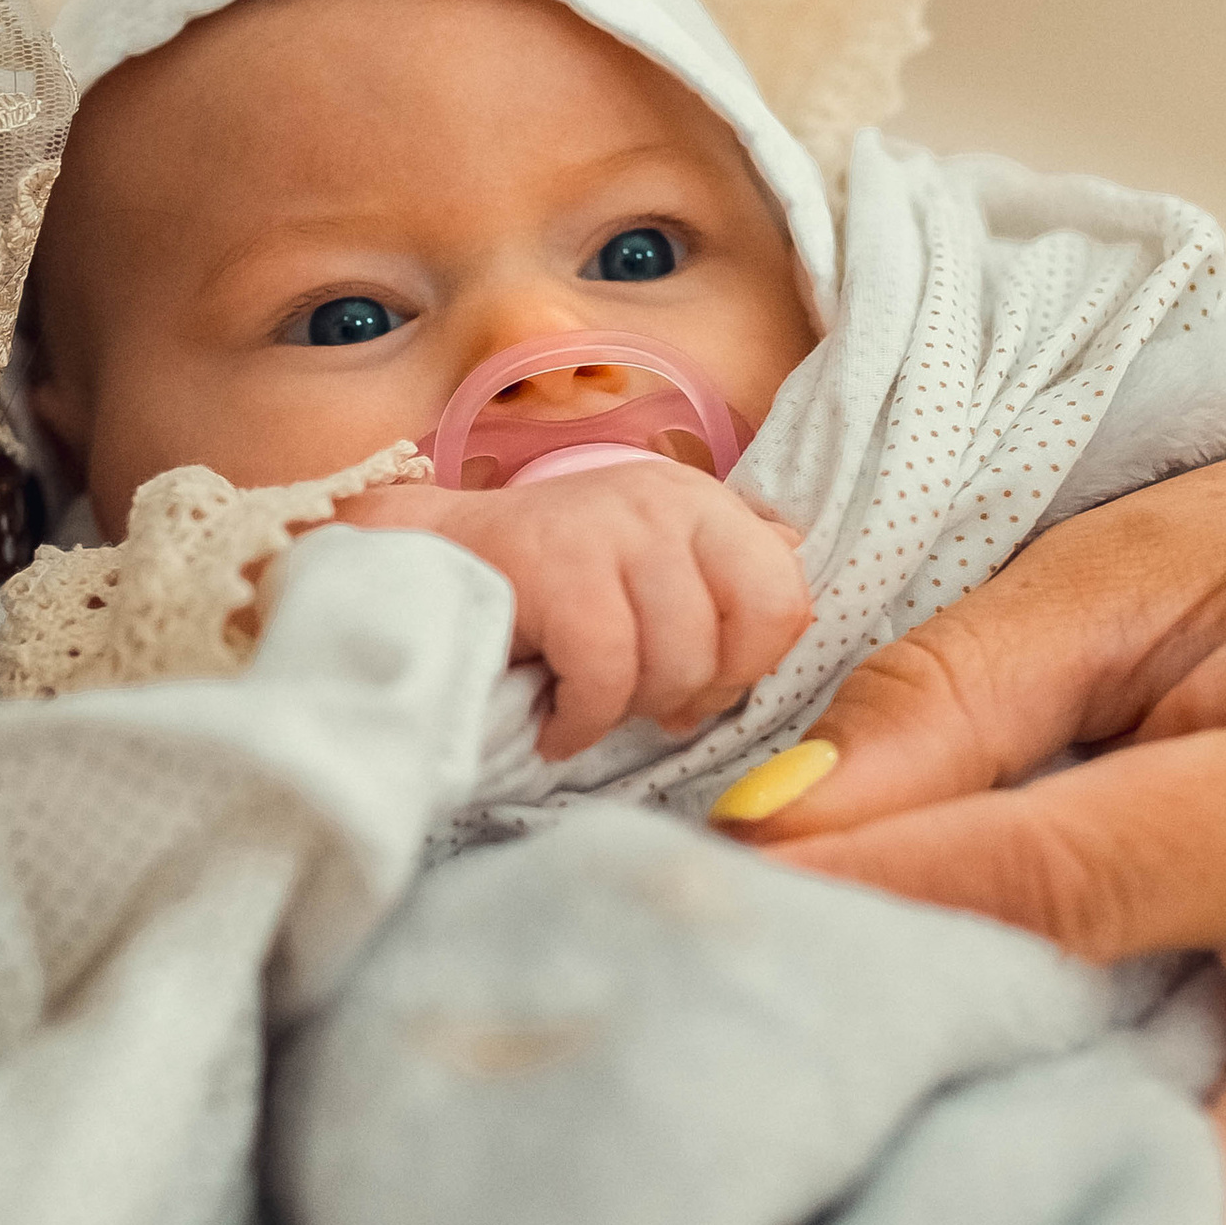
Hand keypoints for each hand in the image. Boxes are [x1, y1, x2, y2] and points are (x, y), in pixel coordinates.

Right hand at [341, 459, 809, 759]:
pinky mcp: (556, 566)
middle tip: (639, 701)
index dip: (749, 664)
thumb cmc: (547, 580)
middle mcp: (665, 501)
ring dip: (629, 708)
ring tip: (589, 702)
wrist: (425, 559)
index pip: (785, 598)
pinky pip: (606, 676)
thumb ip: (724, 576)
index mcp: (700, 503)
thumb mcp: (648, 564)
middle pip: (734, 642)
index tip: (700, 684)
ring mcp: (609, 527)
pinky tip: (558, 723)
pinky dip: (582, 721)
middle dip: (690, 694)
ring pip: (674, 663)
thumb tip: (800, 599)